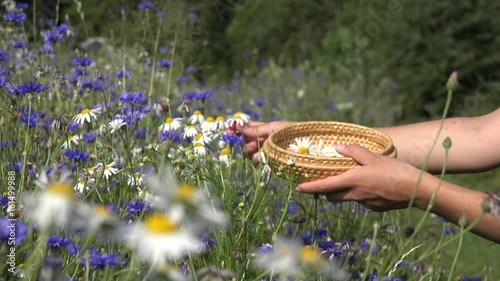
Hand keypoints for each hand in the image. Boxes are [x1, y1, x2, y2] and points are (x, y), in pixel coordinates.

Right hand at [227, 121, 293, 164]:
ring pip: (248, 153)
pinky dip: (257, 160)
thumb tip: (237, 126)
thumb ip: (255, 129)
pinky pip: (255, 162)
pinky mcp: (267, 162)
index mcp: (261, 129)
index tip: (229, 132)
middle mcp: (260, 140)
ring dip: (252, 152)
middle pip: (244, 141)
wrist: (305, 146)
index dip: (235, 129)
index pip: (243, 128)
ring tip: (261, 152)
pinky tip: (262, 159)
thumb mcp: (273, 128)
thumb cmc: (291, 133)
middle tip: (255, 144)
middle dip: (247, 143)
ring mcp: (263, 151)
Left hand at [295, 144, 427, 210]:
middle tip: (321, 182)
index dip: (310, 188)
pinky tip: (370, 185)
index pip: (324, 186)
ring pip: (346, 198)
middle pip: (332, 196)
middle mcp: (355, 195)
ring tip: (349, 179)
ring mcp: (365, 203)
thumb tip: (337, 148)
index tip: (298, 189)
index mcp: (353, 181)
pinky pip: (360, 200)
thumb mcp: (374, 157)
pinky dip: (358, 193)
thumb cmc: (396, 171)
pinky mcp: (374, 208)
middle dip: (324, 191)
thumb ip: (354, 152)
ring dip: (342, 191)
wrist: (417, 190)